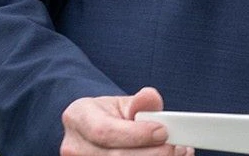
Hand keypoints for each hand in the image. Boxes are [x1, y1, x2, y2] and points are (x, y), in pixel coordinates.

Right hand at [59, 87, 190, 155]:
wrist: (95, 130)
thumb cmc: (111, 116)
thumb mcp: (123, 104)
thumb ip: (139, 103)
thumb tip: (150, 97)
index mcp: (78, 117)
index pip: (105, 130)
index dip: (136, 134)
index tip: (163, 132)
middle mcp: (74, 145)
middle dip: (150, 153)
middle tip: (175, 147)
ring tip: (174, 152)